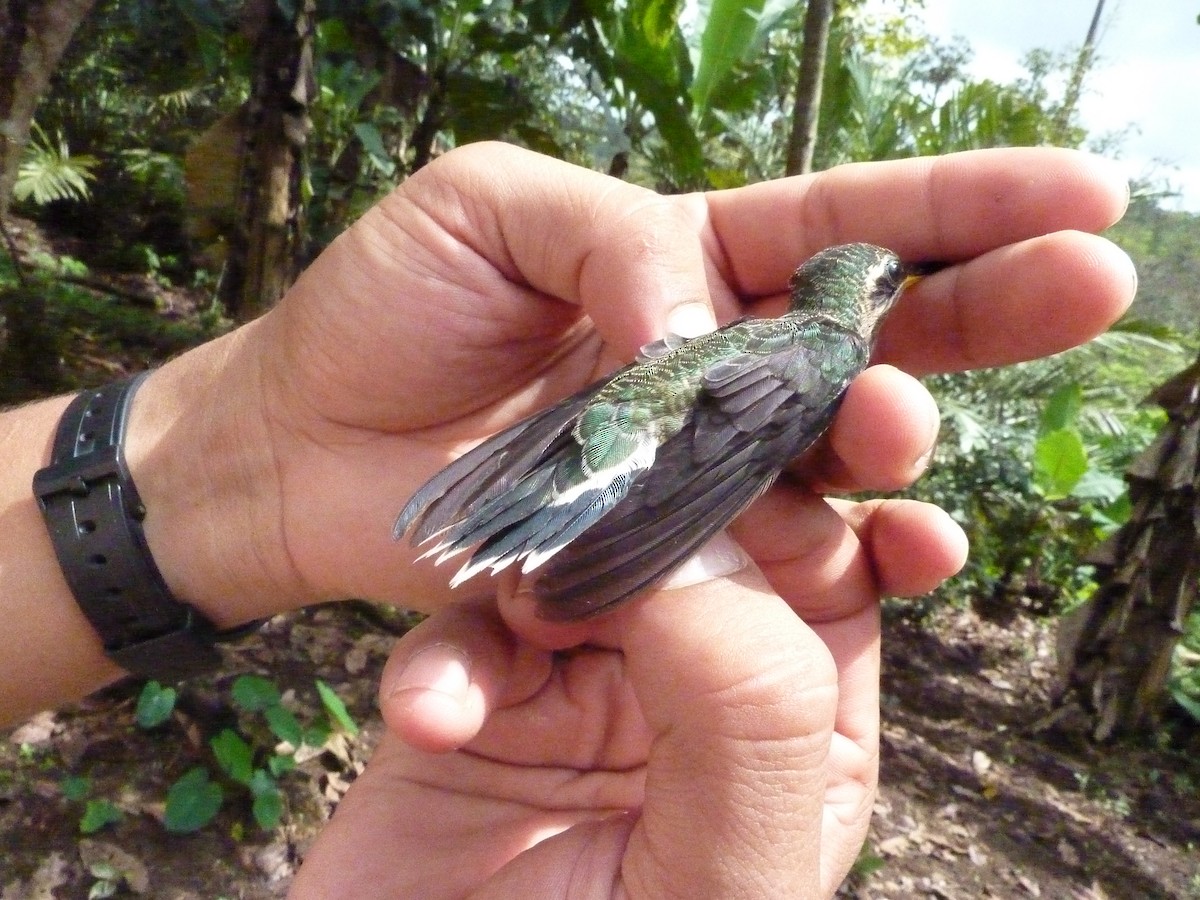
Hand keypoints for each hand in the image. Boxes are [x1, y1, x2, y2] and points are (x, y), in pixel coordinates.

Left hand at [126, 141, 1133, 628]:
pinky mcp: (653, 554)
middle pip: (876, 339)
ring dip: (884, 443)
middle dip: (984, 313)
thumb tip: (707, 329)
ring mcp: (690, 466)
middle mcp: (709, 365)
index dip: (960, 212)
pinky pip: (755, 557)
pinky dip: (821, 559)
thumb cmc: (381, 309)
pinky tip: (876, 559)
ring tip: (894, 440)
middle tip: (1077, 292)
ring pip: (828, 458)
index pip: (842, 227)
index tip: (1078, 200)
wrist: (294, 447)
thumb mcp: (488, 211)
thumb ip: (615, 241)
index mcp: (684, 261)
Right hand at [289, 485, 967, 897]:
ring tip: (515, 609)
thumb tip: (694, 552)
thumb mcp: (721, 881)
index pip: (832, 571)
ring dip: (538, 573)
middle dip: (657, 508)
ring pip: (574, 565)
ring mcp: (585, 692)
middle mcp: (702, 694)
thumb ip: (747, 714)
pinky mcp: (477, 707)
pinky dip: (442, 666)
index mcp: (803, 730)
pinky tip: (428, 716)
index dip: (802, 498)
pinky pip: (464, 637)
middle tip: (606, 482)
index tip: (746, 443)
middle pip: (698, 544)